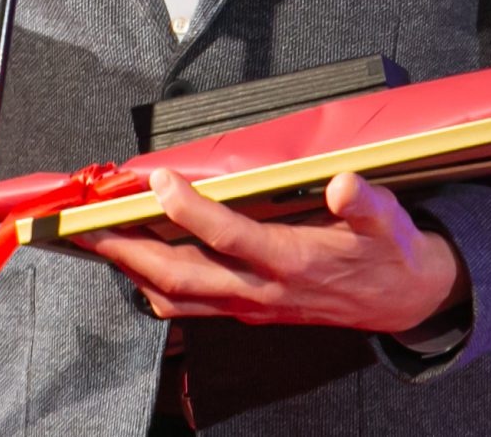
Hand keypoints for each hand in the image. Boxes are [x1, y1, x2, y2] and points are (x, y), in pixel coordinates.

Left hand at [81, 169, 468, 334]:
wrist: (401, 299)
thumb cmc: (389, 253)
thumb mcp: (390, 221)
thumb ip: (366, 202)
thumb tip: (342, 185)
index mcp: (292, 262)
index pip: (228, 237)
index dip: (190, 210)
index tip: (160, 181)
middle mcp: (262, 289)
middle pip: (181, 277)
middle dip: (129, 251)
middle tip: (89, 227)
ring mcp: (250, 304)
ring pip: (177, 298)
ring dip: (132, 270)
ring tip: (99, 242)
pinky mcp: (247, 307)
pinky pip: (188, 304)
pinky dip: (153, 284)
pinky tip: (139, 261)